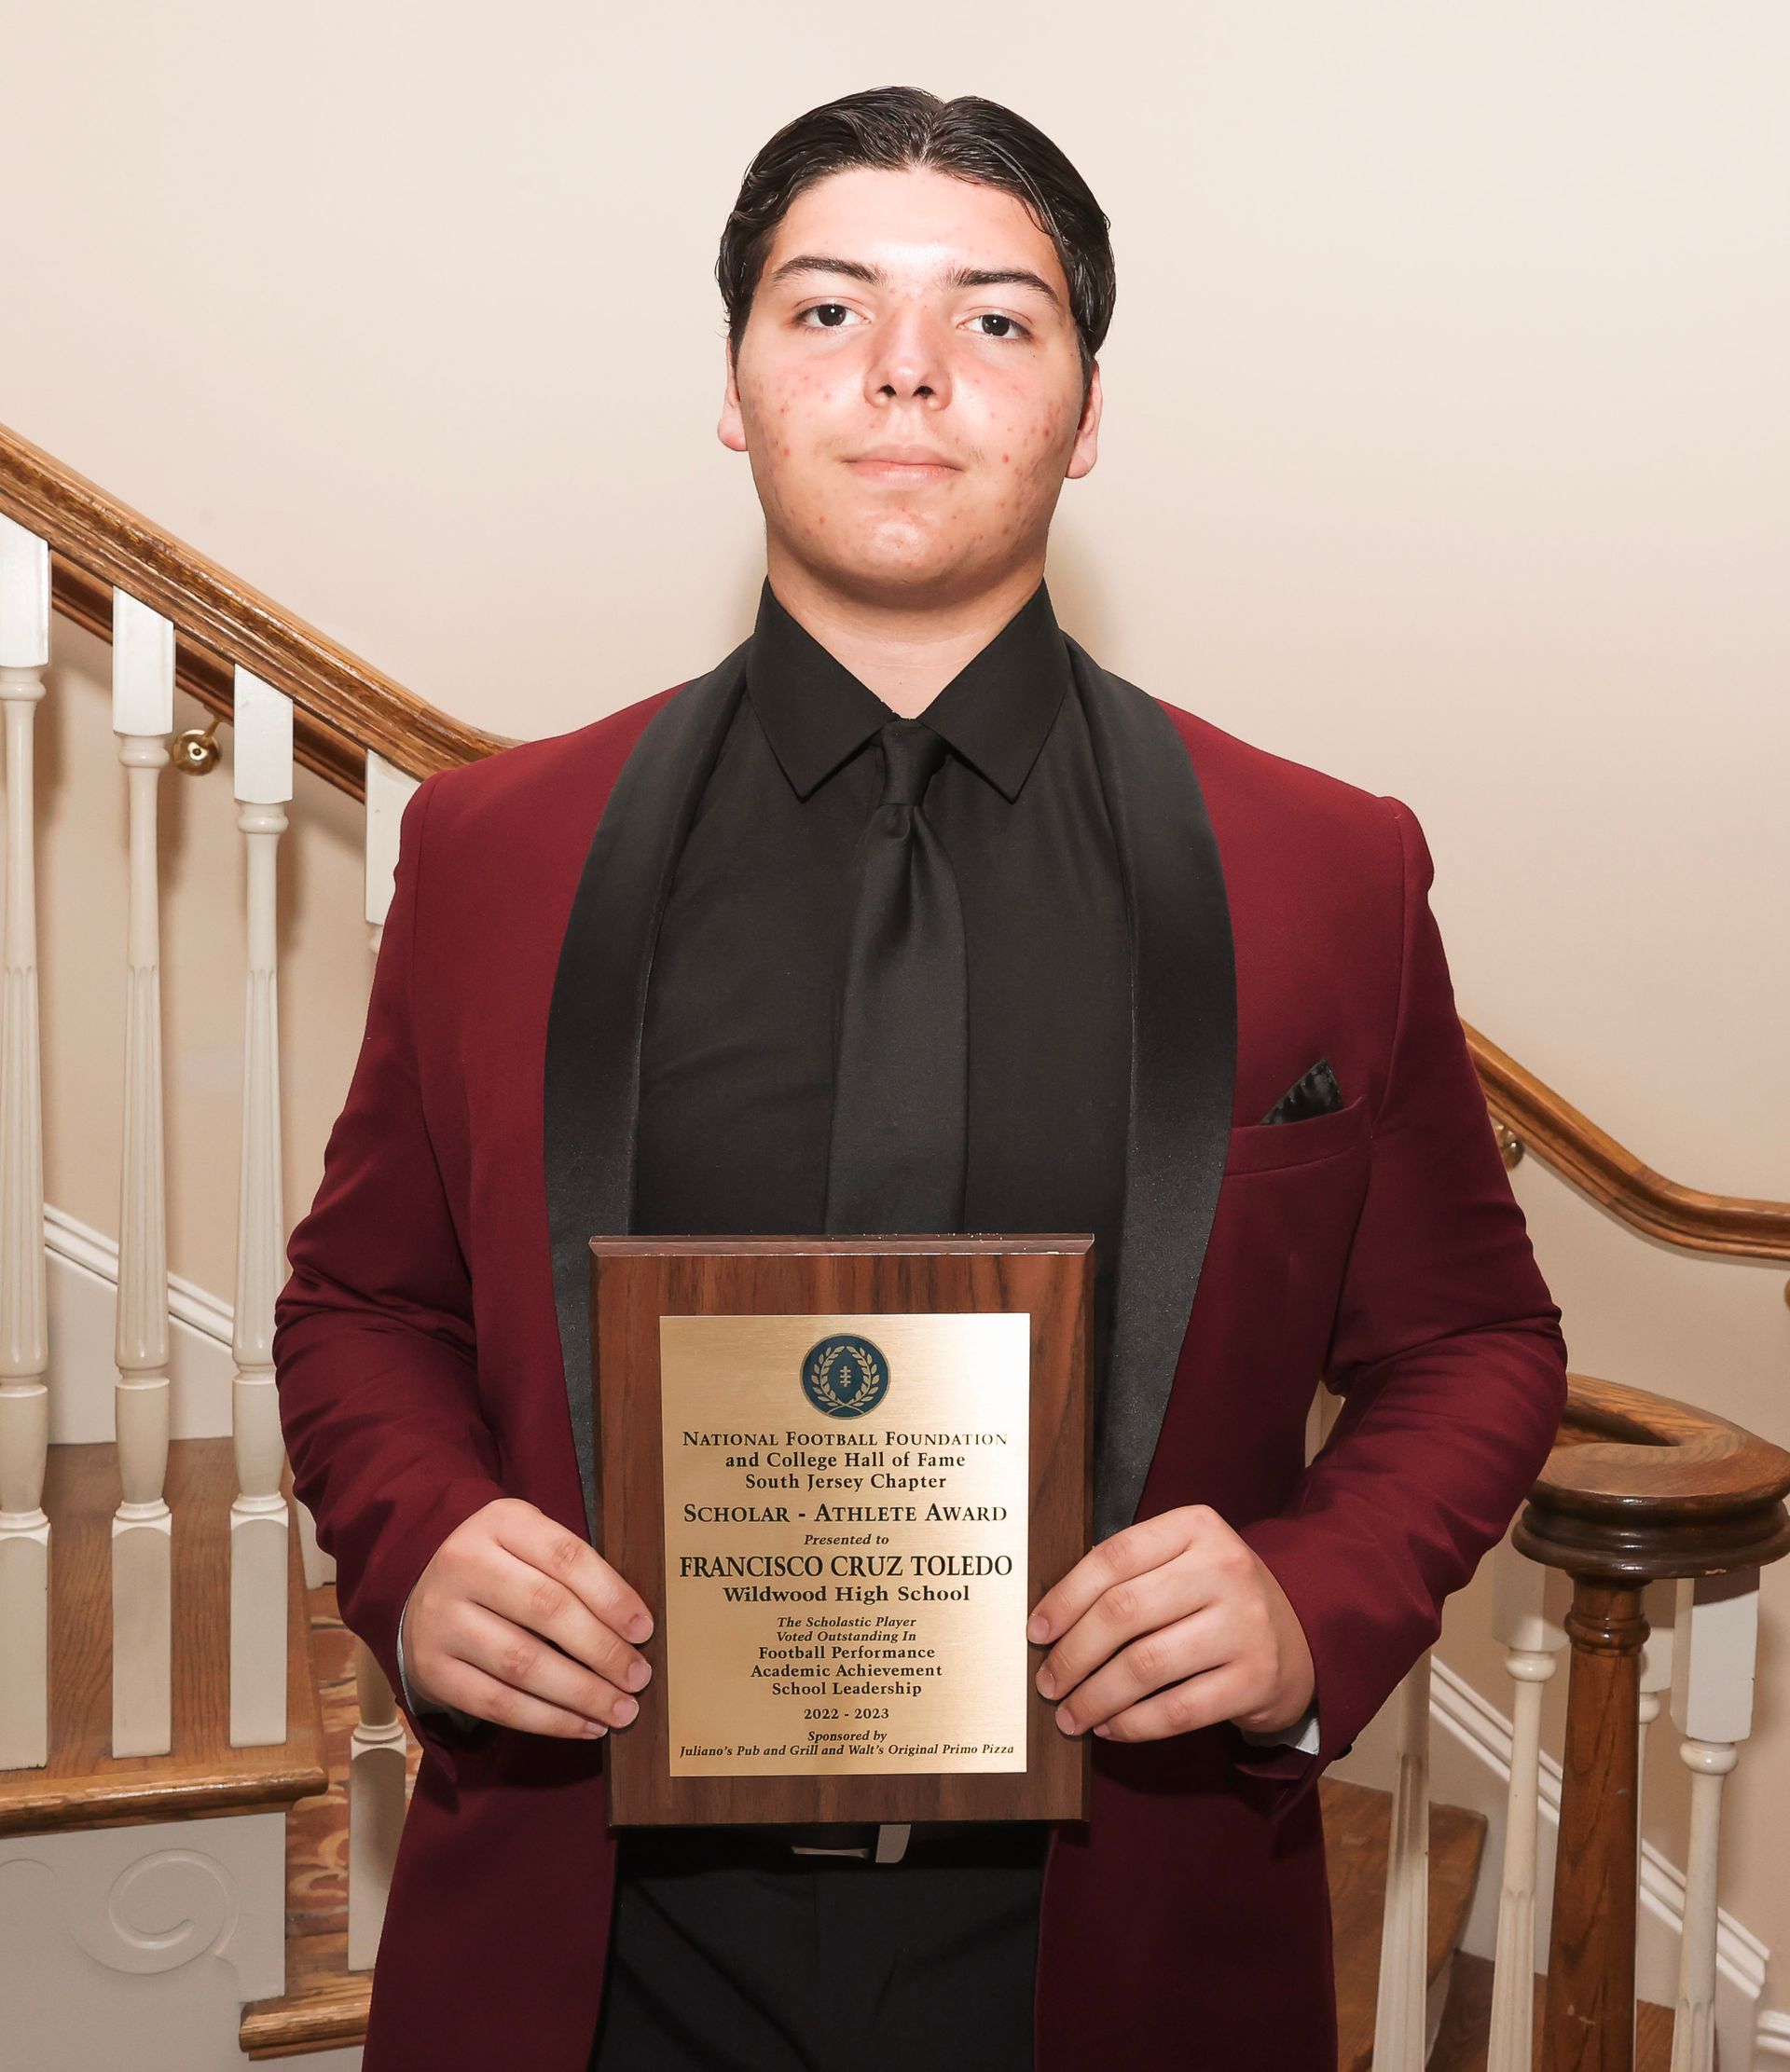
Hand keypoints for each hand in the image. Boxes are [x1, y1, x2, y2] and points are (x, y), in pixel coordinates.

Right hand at [403, 1497, 652, 1737]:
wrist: (418, 1586)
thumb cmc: (501, 1565)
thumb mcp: (530, 1541)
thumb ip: (573, 1570)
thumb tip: (634, 1627)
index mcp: (500, 1523)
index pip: (565, 1557)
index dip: (611, 1595)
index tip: (644, 1629)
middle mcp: (464, 1565)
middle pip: (546, 1610)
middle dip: (602, 1650)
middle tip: (639, 1677)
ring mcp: (442, 1619)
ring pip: (522, 1664)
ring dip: (581, 1694)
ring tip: (621, 1711)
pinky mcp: (431, 1669)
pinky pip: (496, 1703)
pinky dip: (548, 1720)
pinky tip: (584, 1726)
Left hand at [1027, 1504, 1314, 1743]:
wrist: (1302, 1631)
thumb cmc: (1215, 1595)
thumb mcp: (1182, 1560)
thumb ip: (1128, 1574)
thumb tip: (1050, 1624)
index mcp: (1197, 1527)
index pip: (1114, 1557)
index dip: (1065, 1598)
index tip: (1036, 1633)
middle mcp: (1225, 1569)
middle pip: (1123, 1612)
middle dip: (1073, 1655)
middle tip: (1048, 1683)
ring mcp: (1245, 1625)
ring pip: (1145, 1665)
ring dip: (1095, 1697)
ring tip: (1070, 1715)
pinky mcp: (1256, 1679)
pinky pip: (1178, 1710)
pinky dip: (1133, 1724)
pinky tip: (1110, 1727)